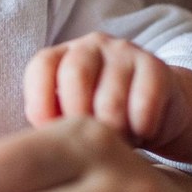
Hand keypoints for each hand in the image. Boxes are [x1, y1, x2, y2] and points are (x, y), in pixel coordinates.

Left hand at [23, 32, 191, 155]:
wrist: (159, 110)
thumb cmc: (102, 119)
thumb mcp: (70, 118)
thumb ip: (49, 122)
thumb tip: (32, 145)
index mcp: (62, 55)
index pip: (42, 66)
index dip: (40, 101)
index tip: (48, 132)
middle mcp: (91, 46)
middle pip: (75, 74)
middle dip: (79, 117)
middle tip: (88, 141)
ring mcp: (124, 53)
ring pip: (110, 97)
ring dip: (114, 131)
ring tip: (117, 142)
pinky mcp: (157, 67)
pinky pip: (144, 103)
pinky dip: (140, 127)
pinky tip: (141, 132)